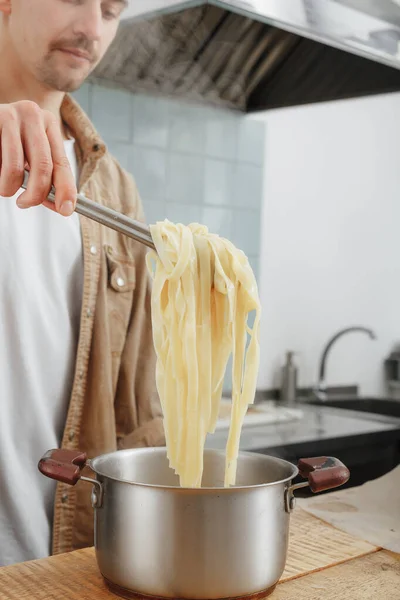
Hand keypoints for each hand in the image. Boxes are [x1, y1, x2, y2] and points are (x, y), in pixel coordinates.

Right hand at [0, 100, 76, 215]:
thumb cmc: (10, 138)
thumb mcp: (32, 152)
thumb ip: (46, 176)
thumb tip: (58, 205)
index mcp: (49, 124)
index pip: (62, 163)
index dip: (66, 189)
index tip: (66, 209)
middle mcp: (32, 116)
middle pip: (43, 166)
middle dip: (35, 194)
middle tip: (25, 203)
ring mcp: (10, 116)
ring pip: (15, 168)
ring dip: (8, 187)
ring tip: (5, 187)